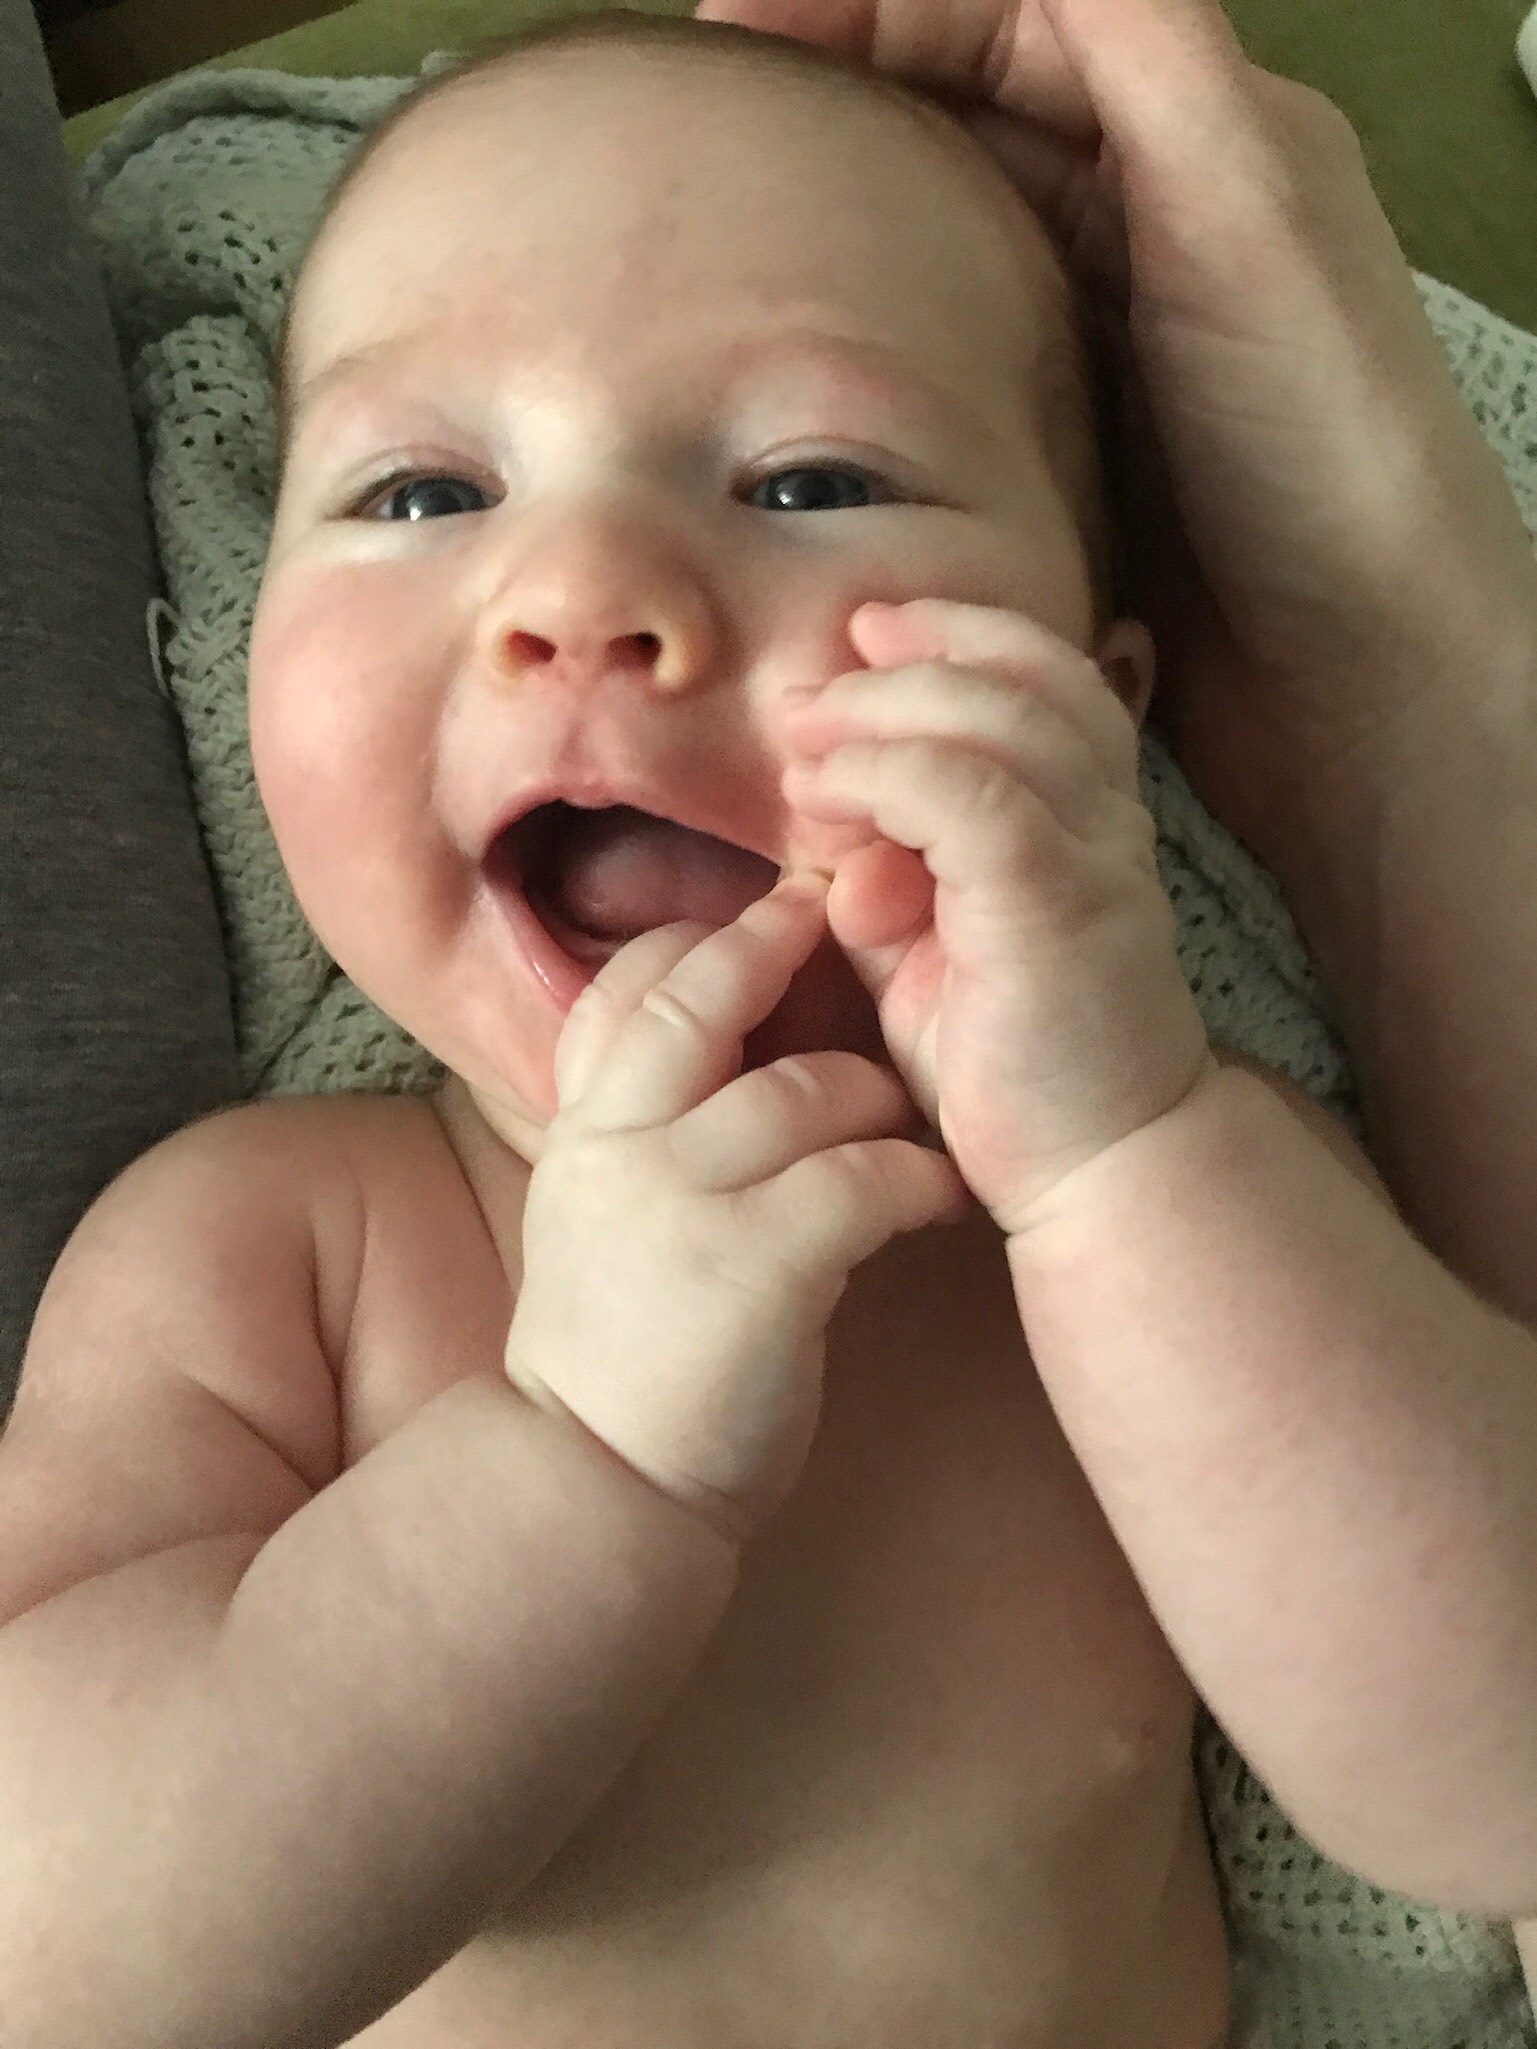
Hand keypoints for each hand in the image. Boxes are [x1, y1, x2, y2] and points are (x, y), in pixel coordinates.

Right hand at [504, 877, 967, 1541]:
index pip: (623, 994)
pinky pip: (862, 1177)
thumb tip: (723, 1066)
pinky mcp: (758, 1265)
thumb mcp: (598, 1222)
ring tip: (911, 1125)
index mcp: (583, 1135)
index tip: (757, 924)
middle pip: (699, 996)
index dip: (693, 942)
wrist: (598, 1490)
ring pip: (804, 1087)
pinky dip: (917, 1178)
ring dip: (875, 1094)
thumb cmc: (620, 1359)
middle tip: (842, 913)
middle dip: (773, 943)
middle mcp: (620, 1147)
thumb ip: (642, 1138)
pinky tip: (942, 1194)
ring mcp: (684, 1200)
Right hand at [696, 0, 1536, 876]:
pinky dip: (873, 335)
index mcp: (1196, 131)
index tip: (735, 29)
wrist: (1352, 673)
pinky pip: (946, 354)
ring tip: (730, 223)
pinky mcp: (1065, 440)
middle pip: (965, 107)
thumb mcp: (1243, 208)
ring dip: (845, 211)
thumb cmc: (1322, 444)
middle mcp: (1147, 218)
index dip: (873, 3)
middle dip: (839, 88)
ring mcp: (1101, 335)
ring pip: (947, 229)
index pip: (1009, 13)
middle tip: (711, 121)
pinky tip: (802, 354)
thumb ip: (1143, 53)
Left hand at [781, 596, 1212, 1237]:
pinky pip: (977, 799)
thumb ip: (890, 889)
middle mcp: (1104, 821)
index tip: (860, 638)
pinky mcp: (1058, 906)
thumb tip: (835, 847)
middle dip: (906, 661)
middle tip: (810, 692)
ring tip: (805, 742)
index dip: (954, 634)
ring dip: (886, 714)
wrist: (1097, 1169)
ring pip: (1000, 720)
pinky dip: (892, 779)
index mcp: (1084, 819)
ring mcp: (1093, 857)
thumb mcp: (931, 960)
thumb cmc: (1016, 1068)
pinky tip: (829, 803)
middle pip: (1022, 676)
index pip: (1041, 677)